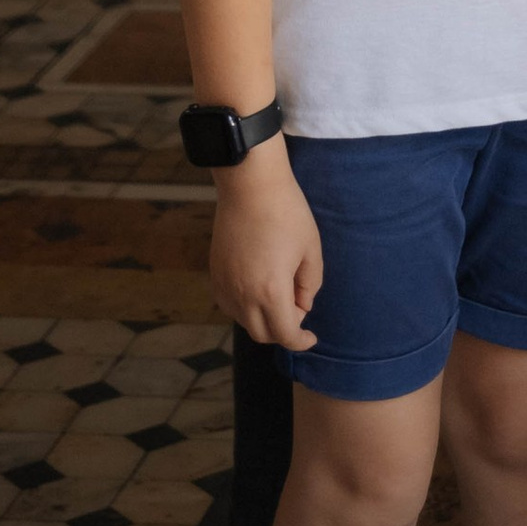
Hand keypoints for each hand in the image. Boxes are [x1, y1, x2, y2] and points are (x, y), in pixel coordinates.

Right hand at [207, 136, 320, 348]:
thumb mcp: (311, 249)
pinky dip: (245, 307)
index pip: (285, 334)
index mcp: (271, 291)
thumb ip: (310, 284)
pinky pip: (229, 304)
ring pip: (244, 321)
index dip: (301, 341)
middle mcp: (243, 295)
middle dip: (283, 330)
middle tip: (297, 308)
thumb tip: (301, 305)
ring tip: (280, 293)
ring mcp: (226, 285)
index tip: (311, 337)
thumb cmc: (287, 212)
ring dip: (263, 319)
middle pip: (262, 334)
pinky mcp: (215, 273)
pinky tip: (258, 289)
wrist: (250, 185)